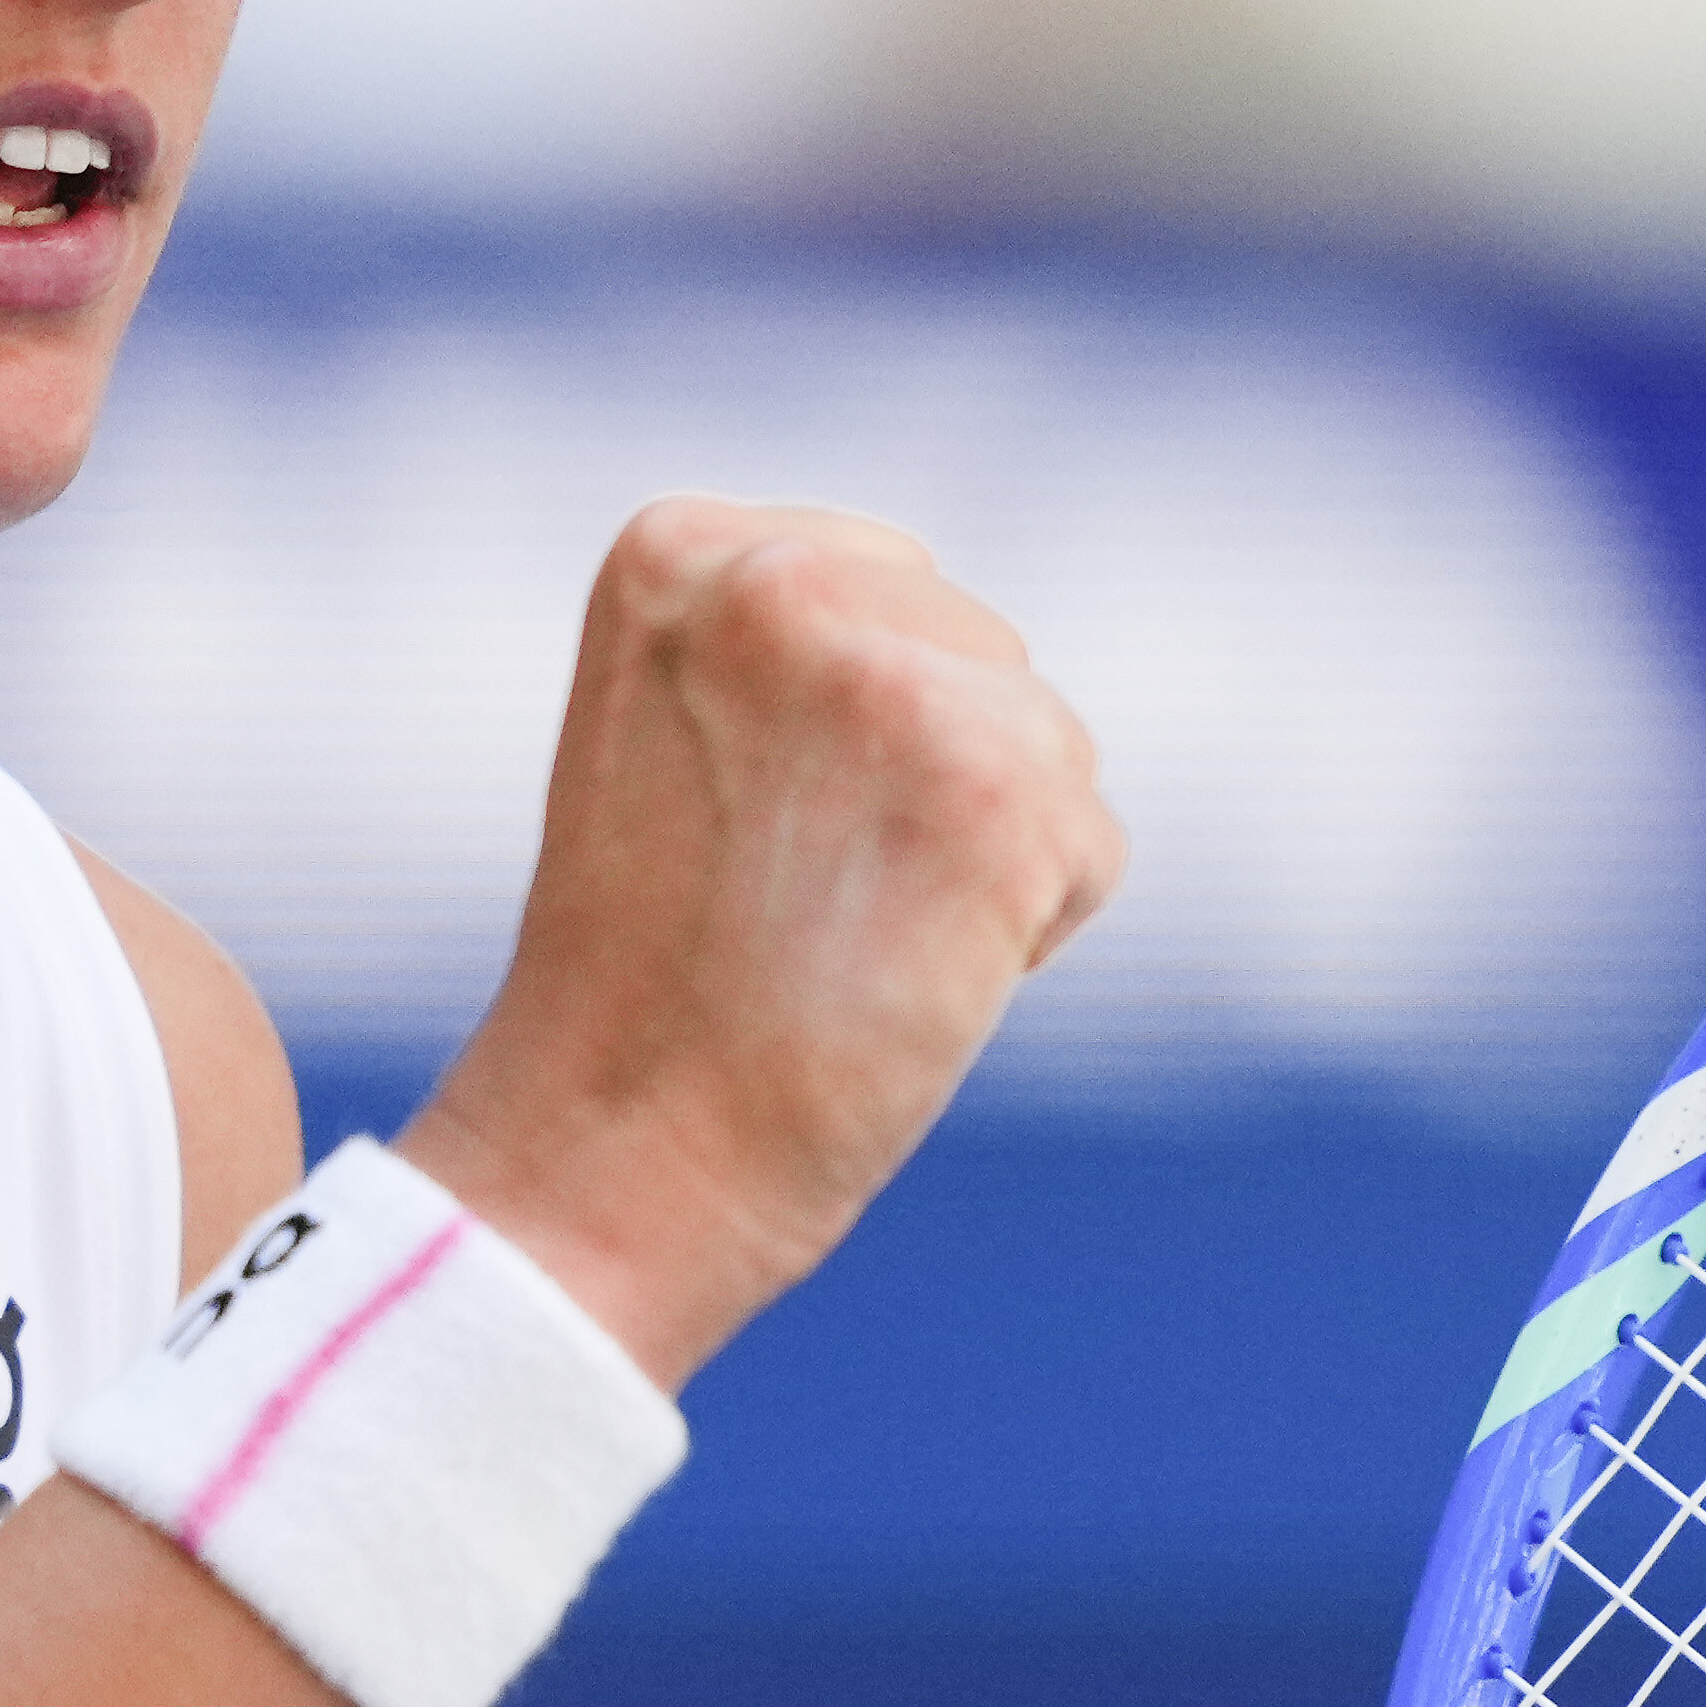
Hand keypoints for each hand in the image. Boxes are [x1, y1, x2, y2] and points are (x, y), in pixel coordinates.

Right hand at [396, 499, 1119, 1387]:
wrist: (616, 1158)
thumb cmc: (647, 987)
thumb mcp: (678, 739)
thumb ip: (797, 650)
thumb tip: (960, 643)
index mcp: (678, 548)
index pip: (889, 588)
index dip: (852, 735)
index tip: (746, 833)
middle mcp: (783, 581)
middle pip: (981, 655)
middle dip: (929, 784)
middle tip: (794, 905)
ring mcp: (897, 681)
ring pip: (1048, 747)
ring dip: (982, 858)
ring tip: (840, 942)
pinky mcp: (999, 792)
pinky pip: (1089, 852)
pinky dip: (1028, 935)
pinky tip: (904, 982)